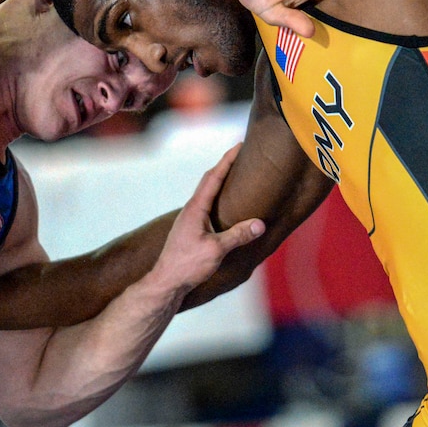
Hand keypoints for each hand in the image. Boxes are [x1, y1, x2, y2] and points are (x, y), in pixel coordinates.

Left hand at [152, 143, 264, 290]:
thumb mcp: (216, 250)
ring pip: (207, 192)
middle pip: (209, 180)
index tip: (239, 145)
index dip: (227, 160)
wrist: (166, 281)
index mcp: (196, 208)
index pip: (213, 177)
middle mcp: (191, 209)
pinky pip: (207, 204)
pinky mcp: (191, 228)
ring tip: (237, 173)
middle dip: (225, 165)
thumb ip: (238, 235)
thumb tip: (260, 224)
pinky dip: (218, 196)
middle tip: (241, 153)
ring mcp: (190, 218)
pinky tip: (226, 203)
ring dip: (221, 179)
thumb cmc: (187, 265)